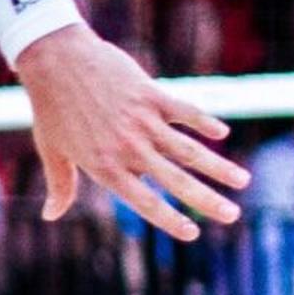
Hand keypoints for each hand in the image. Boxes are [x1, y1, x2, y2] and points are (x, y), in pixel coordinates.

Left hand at [17, 23, 243, 237]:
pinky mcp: (151, 96)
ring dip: (218, 167)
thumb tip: (50, 216)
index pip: (144, 201)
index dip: (169, 219)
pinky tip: (222, 134)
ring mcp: (142, 121)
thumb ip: (61, 185)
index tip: (193, 234)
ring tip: (243, 182)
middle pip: (175, 180)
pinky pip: (185, 113)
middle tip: (232, 216)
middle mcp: (128, 148)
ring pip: (188, 149)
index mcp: (103, 166)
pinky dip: (205, 123)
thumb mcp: (52, 150)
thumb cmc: (51, 108)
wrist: (55, 60)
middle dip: (207, 200)